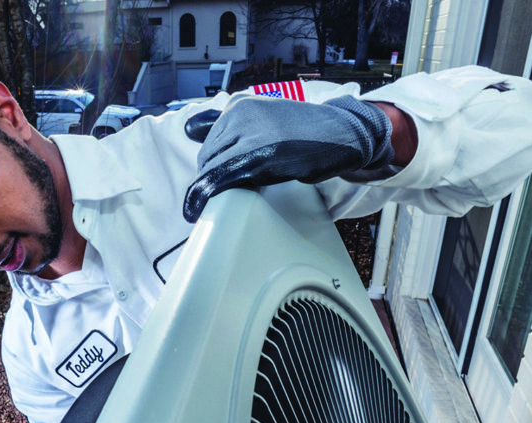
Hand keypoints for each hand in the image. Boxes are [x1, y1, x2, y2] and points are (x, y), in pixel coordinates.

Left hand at [182, 95, 394, 221]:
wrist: (342, 133)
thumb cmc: (306, 131)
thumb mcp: (264, 117)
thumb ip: (231, 125)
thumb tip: (188, 128)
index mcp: (239, 106)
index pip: (208, 143)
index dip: (210, 167)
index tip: (211, 184)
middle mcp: (240, 115)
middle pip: (207, 157)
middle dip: (212, 178)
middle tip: (226, 193)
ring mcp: (251, 135)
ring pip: (213, 169)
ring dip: (215, 188)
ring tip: (228, 198)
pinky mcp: (262, 157)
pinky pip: (223, 178)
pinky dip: (208, 194)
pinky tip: (199, 206)